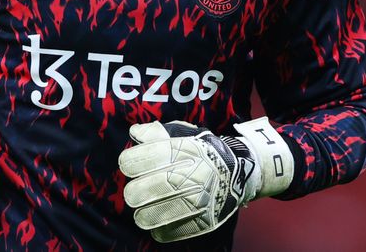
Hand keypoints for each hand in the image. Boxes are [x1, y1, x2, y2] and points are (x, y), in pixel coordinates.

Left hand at [118, 117, 293, 242]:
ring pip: (149, 216)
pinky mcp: (199, 221)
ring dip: (142, 214)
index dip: (128, 162)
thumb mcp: (184, 132)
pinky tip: (160, 222)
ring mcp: (193, 201)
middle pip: (137, 192)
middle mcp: (185, 176)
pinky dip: (159, 229)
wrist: (237, 171)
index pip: (135, 161)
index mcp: (177, 152)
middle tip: (135, 192)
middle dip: (133, 192)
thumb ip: (157, 132)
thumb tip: (134, 133)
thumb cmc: (204, 150)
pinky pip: (167, 232)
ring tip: (143, 211)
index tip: (130, 165)